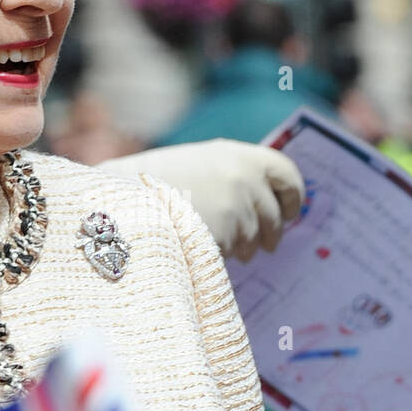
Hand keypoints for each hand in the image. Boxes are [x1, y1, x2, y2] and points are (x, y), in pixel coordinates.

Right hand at [98, 140, 303, 261]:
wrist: (118, 200)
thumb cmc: (148, 183)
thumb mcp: (194, 164)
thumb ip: (227, 176)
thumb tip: (257, 202)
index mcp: (236, 154)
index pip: (286, 173)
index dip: (293, 197)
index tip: (291, 213)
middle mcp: (242, 178)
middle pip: (274, 214)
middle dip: (271, 233)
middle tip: (267, 246)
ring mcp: (236, 209)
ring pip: (254, 238)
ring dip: (244, 247)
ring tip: (222, 248)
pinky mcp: (224, 237)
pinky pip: (232, 253)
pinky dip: (222, 256)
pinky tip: (201, 250)